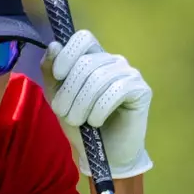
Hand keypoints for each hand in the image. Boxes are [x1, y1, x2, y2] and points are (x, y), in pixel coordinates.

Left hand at [42, 29, 153, 179]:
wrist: (103, 155)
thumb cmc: (81, 126)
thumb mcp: (58, 98)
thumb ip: (51, 73)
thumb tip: (54, 46)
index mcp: (93, 58)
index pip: (84, 38)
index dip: (68, 53)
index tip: (58, 75)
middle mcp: (112, 61)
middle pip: (87, 62)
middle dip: (70, 91)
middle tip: (64, 113)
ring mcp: (129, 73)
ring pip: (100, 78)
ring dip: (82, 103)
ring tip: (79, 121)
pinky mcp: (142, 90)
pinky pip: (117, 90)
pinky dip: (100, 109)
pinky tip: (96, 121)